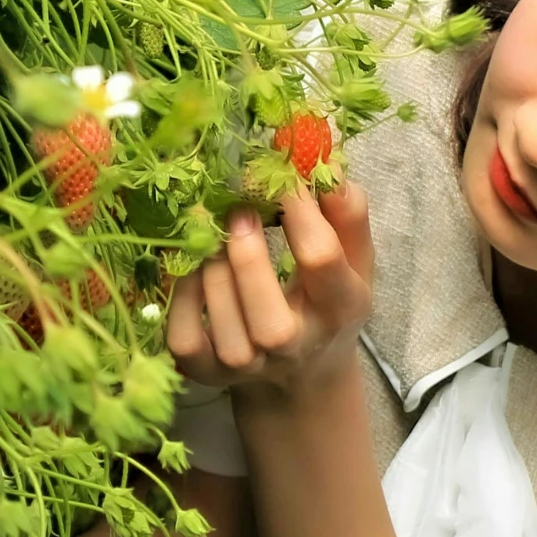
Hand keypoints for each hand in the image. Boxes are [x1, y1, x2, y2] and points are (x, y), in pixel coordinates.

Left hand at [167, 184, 373, 403]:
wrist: (303, 369)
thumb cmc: (328, 298)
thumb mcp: (355, 259)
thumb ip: (347, 213)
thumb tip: (322, 163)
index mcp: (341, 309)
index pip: (321, 259)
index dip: (298, 210)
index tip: (281, 175)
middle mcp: (297, 347)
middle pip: (270, 323)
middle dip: (247, 258)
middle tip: (238, 211)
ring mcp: (250, 367)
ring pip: (224, 329)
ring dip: (212, 271)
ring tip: (213, 235)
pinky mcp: (207, 373)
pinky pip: (185, 340)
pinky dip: (181, 299)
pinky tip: (191, 268)